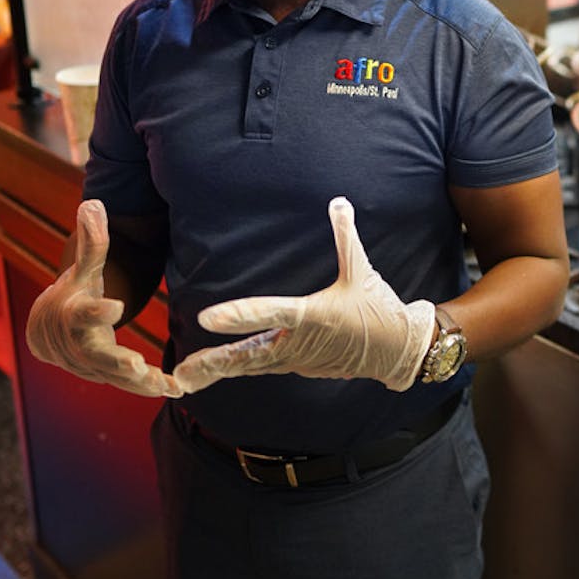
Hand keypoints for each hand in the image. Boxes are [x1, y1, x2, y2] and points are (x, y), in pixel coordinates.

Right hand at [26, 200, 182, 397]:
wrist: (49, 328)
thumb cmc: (74, 292)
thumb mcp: (85, 269)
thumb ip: (93, 242)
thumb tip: (94, 203)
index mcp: (75, 312)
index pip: (84, 311)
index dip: (97, 310)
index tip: (116, 307)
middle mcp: (79, 342)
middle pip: (95, 354)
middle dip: (114, 361)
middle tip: (135, 365)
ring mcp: (89, 363)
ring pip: (114, 374)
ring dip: (138, 381)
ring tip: (165, 384)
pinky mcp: (103, 374)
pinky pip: (124, 383)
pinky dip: (146, 387)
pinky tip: (172, 389)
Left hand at [172, 197, 435, 393]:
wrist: (398, 349)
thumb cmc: (378, 308)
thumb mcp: (362, 270)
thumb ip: (346, 236)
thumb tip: (339, 201)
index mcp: (313, 315)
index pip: (269, 312)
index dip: (238, 314)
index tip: (207, 318)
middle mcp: (301, 342)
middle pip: (250, 355)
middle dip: (215, 362)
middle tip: (181, 371)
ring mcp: (299, 359)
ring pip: (252, 365)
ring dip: (219, 369)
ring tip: (185, 376)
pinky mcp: (301, 366)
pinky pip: (264, 366)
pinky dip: (241, 368)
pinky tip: (220, 367)